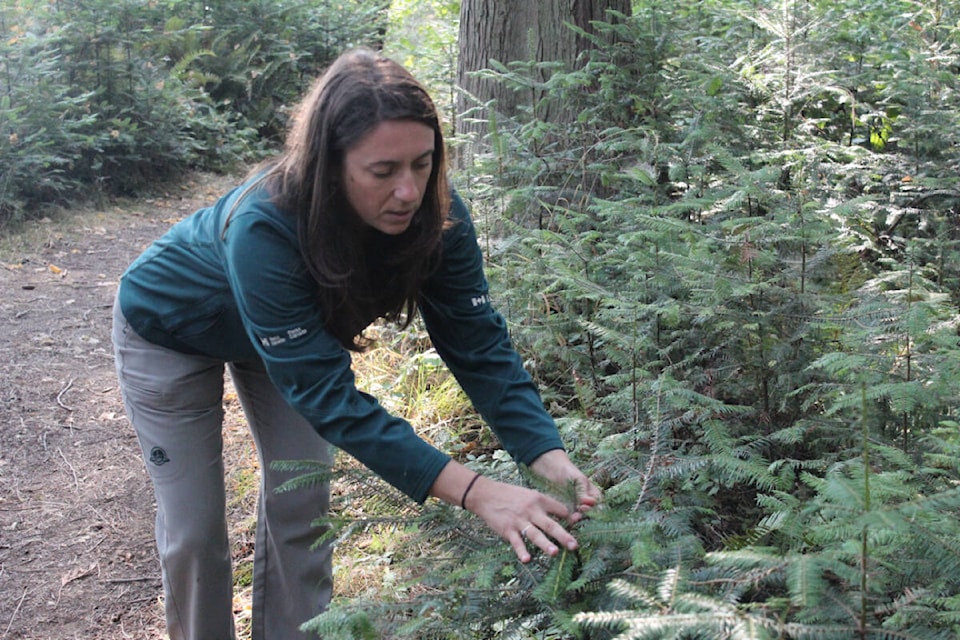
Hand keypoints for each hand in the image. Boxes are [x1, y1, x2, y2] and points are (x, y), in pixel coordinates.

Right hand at [465, 476, 579, 562]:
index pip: (559, 510)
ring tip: (555, 553)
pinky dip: (521, 551)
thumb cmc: (511, 495)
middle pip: (550, 524)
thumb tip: (563, 515)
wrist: (486, 494)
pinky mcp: (507, 529)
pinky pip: (516, 541)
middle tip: (575, 545)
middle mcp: (531, 510)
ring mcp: (519, 520)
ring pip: (534, 534)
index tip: (578, 528)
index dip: (570, 519)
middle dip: (563, 535)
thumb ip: (544, 505)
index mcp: (539, 499)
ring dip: (545, 544)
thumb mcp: (530, 495)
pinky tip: (527, 559)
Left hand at [528, 449, 600, 514]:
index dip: (594, 509)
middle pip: (589, 514)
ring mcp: (575, 508)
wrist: (550, 468)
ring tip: (572, 518)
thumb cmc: (568, 471)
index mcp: (593, 495)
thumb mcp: (578, 479)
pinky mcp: (565, 511)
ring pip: (579, 517)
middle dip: (585, 516)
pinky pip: (567, 518)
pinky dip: (567, 520)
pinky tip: (563, 520)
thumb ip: (584, 491)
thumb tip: (591, 502)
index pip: (598, 506)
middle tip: (577, 514)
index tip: (585, 507)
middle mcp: (586, 504)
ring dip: (576, 520)